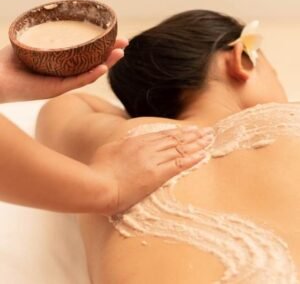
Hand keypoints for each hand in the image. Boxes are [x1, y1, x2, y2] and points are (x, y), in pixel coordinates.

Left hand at [0, 38, 127, 102]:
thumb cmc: (8, 60)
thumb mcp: (31, 41)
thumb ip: (47, 35)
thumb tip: (59, 18)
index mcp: (63, 64)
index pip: (87, 55)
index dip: (101, 46)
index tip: (114, 35)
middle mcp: (65, 74)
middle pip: (93, 63)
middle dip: (110, 53)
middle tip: (124, 43)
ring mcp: (62, 83)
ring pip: (89, 73)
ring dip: (107, 64)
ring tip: (120, 53)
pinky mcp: (55, 90)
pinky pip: (76, 82)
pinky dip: (90, 75)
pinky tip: (102, 68)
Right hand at [90, 126, 213, 214]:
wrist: (99, 186)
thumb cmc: (99, 169)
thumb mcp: (110, 150)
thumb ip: (123, 144)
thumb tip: (129, 142)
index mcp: (136, 141)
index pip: (163, 135)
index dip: (179, 132)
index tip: (190, 130)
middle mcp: (148, 148)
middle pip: (175, 139)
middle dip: (193, 135)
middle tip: (207, 131)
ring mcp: (153, 160)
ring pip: (180, 149)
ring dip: (196, 144)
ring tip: (209, 140)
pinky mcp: (157, 175)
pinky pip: (179, 164)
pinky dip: (192, 159)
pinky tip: (203, 155)